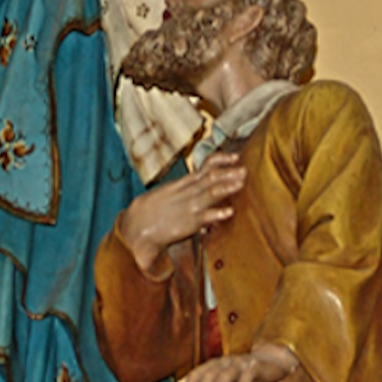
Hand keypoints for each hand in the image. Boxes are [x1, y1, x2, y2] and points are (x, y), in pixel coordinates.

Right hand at [119, 152, 246, 272]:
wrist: (136, 225)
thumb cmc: (150, 211)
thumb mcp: (166, 194)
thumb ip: (182, 190)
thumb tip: (193, 187)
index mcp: (182, 184)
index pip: (204, 168)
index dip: (220, 160)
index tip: (234, 156)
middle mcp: (188, 193)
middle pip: (211, 179)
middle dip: (229, 173)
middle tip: (244, 169)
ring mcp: (190, 207)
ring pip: (211, 193)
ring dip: (227, 187)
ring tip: (241, 183)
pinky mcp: (189, 223)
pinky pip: (206, 217)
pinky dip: (217, 214)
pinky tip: (229, 211)